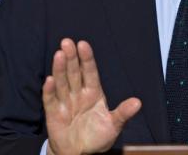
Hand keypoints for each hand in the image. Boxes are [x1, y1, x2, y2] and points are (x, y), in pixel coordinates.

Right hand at [42, 39, 141, 154]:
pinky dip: (49, 90)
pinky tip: (49, 80)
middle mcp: (78, 94)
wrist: (79, 154)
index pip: (90, 73)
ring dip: (60, 69)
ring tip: (59, 54)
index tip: (83, 44)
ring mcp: (65, 102)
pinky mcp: (53, 113)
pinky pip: (50, 100)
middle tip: (67, 42)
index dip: (86, 59)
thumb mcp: (113, 126)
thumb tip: (138, 102)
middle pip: (74, 73)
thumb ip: (123, 113)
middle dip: (71, 57)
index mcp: (93, 93)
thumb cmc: (97, 137)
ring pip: (62, 82)